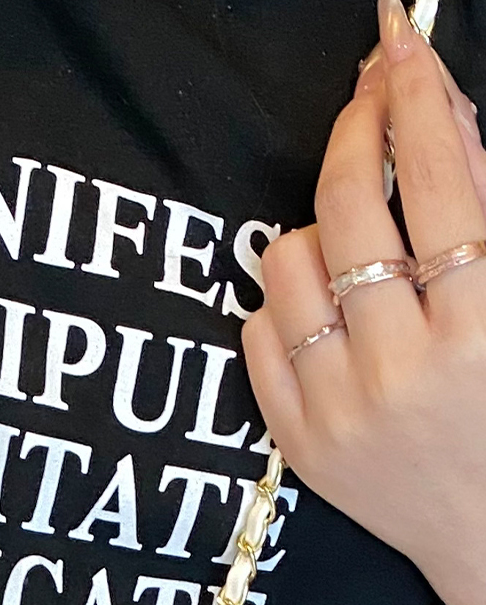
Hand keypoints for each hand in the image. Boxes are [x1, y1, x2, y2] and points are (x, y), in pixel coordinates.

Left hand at [242, 0, 485, 604]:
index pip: (443, 183)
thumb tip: (437, 110)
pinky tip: (324, 308)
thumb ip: (483, 210)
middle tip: (367, 96)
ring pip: (290, 265)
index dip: (417, 100)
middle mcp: (405, 370)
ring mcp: (340, 410)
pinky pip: (258, 333)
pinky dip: (285, 304)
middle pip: (352, 209)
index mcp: (482, 330)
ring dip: (318, 232)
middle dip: (357, 133)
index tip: (400, 47)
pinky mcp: (297, 442)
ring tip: (356, 246)